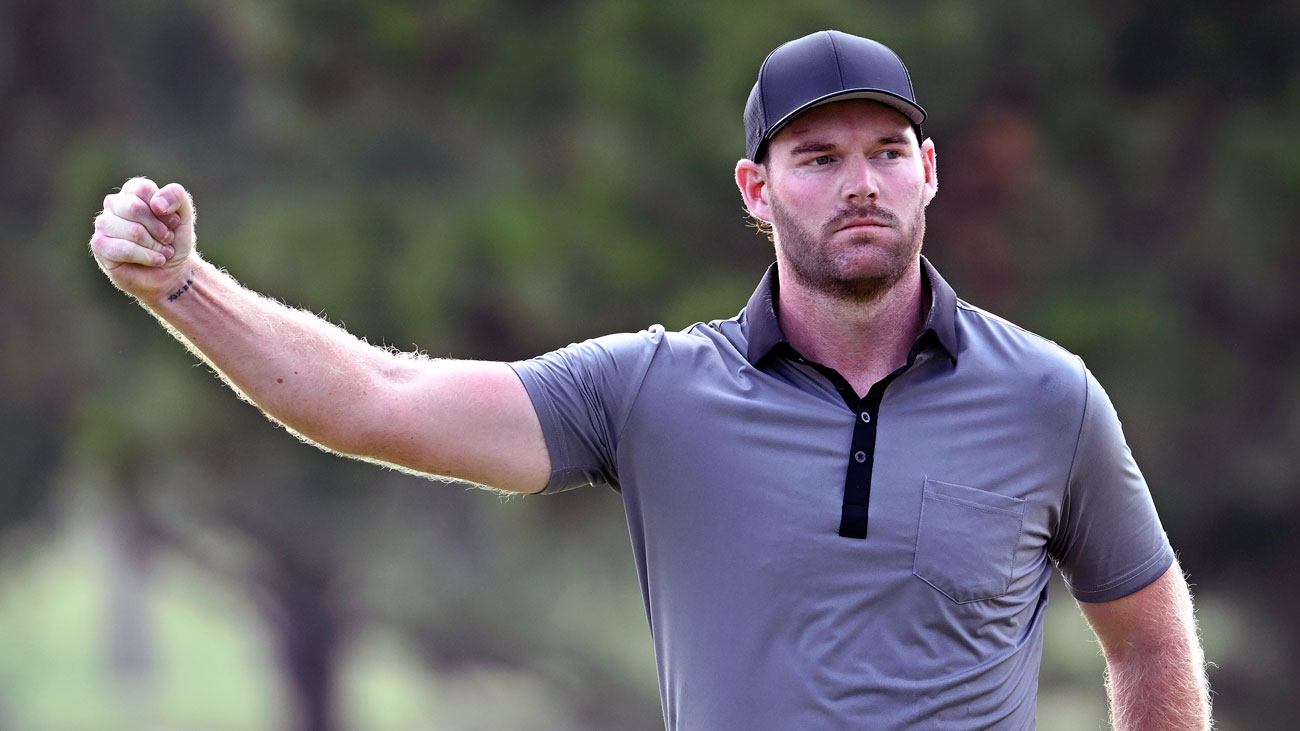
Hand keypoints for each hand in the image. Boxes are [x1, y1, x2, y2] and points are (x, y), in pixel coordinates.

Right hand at [91, 177, 196, 301]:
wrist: (172, 272)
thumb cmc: (174, 241)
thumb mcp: (184, 216)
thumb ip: (176, 197)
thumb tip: (156, 203)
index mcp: (132, 191)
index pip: (143, 189)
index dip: (164, 210)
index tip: (174, 224)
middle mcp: (114, 204)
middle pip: (134, 208)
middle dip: (159, 229)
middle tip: (168, 240)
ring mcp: (104, 224)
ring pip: (133, 231)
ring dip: (155, 246)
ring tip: (162, 252)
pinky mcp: (100, 245)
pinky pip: (124, 250)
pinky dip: (147, 257)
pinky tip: (155, 261)